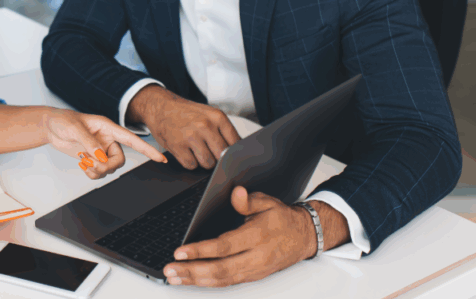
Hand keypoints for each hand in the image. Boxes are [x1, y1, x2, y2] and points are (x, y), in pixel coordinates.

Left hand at [44, 109, 167, 178]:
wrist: (50, 127)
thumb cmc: (63, 120)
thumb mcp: (75, 128)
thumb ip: (89, 142)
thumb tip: (101, 156)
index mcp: (108, 127)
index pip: (132, 139)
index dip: (147, 149)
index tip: (160, 158)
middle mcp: (107, 139)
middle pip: (119, 160)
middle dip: (107, 167)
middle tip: (92, 165)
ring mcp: (100, 149)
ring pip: (110, 168)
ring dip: (98, 171)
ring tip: (84, 163)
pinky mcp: (93, 157)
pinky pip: (100, 172)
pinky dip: (92, 173)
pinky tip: (83, 165)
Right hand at [128, 86, 240, 169]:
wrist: (160, 106)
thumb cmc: (186, 113)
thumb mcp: (208, 114)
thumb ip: (223, 130)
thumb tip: (239, 151)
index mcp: (217, 117)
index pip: (235, 143)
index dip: (233, 153)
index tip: (230, 156)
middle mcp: (205, 125)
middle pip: (222, 156)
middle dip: (217, 158)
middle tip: (210, 152)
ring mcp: (191, 136)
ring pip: (208, 163)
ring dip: (203, 161)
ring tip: (196, 150)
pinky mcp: (177, 146)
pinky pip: (191, 165)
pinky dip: (189, 162)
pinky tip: (186, 151)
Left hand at [162, 187, 324, 286]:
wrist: (304, 237)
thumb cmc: (283, 219)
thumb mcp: (268, 202)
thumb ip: (248, 200)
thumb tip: (235, 193)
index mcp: (257, 236)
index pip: (224, 246)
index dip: (200, 250)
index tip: (180, 251)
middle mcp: (256, 257)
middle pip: (220, 269)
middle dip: (192, 271)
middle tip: (170, 269)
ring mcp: (255, 270)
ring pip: (222, 280)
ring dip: (196, 280)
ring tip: (174, 277)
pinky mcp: (253, 276)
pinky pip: (227, 282)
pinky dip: (207, 283)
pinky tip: (192, 280)